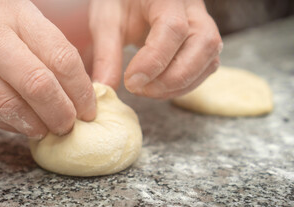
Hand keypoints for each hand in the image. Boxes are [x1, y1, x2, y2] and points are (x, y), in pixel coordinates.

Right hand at [0, 0, 95, 137]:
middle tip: (68, 126)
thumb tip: (77, 92)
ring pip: (9, 106)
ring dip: (35, 125)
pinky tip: (21, 124)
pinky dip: (9, 125)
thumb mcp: (20, 19)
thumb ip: (47, 50)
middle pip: (37, 86)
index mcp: (15, 13)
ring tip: (46, 129)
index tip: (88, 109)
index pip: (62, 58)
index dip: (81, 91)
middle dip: (60, 114)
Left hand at [89, 0, 222, 97]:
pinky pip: (205, 69)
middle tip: (139, 89)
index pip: (173, 28)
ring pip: (209, 60)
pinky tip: (158, 87)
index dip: (154, 60)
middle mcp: (194, 9)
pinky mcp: (204, 45)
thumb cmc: (121, 4)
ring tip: (146, 90)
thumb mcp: (106, 22)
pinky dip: (183, 86)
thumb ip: (106, 55)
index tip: (131, 82)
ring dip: (178, 85)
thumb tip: (105, 88)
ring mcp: (204, 26)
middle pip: (203, 44)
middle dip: (172, 78)